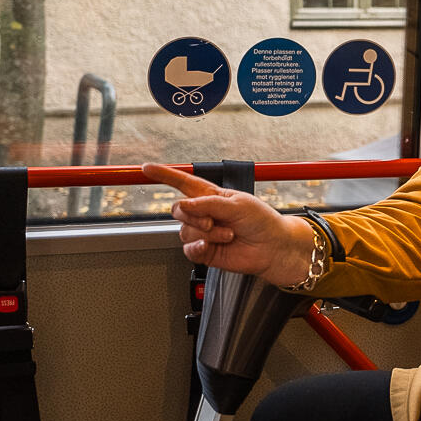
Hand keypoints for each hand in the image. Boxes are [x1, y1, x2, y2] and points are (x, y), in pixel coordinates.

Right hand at [143, 162, 315, 285]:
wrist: (273, 248)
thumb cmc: (261, 221)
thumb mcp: (237, 204)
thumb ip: (208, 204)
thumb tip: (182, 206)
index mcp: (211, 196)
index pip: (184, 183)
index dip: (165, 175)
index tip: (147, 169)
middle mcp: (204, 213)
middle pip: (178, 210)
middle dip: (193, 216)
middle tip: (212, 222)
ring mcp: (203, 233)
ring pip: (185, 231)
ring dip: (207, 233)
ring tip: (229, 235)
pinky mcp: (205, 251)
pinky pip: (189, 249)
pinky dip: (199, 247)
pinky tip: (211, 246)